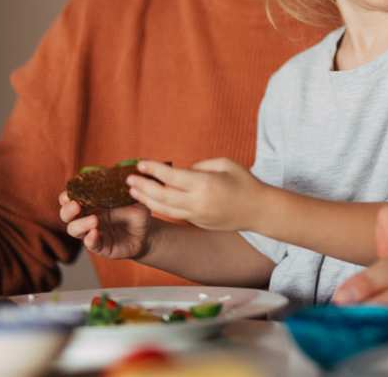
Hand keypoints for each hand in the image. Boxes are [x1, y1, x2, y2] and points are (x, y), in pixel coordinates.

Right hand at [59, 190, 152, 258]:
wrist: (146, 234)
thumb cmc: (136, 213)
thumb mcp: (133, 199)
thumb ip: (127, 190)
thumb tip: (126, 178)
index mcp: (91, 203)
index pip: (70, 199)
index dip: (66, 196)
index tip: (69, 192)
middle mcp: (87, 217)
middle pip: (66, 215)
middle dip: (67, 210)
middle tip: (76, 205)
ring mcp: (91, 232)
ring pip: (74, 230)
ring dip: (80, 224)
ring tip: (94, 220)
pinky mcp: (100, 246)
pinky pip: (90, 244)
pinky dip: (90, 239)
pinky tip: (95, 233)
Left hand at [126, 158, 265, 230]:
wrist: (259, 211)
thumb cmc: (244, 182)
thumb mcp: (225, 164)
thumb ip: (200, 166)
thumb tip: (182, 172)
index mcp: (205, 184)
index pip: (171, 177)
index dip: (153, 170)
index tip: (141, 164)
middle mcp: (198, 203)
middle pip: (162, 196)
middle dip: (143, 187)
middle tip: (128, 180)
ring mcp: (198, 216)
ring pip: (165, 209)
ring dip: (147, 200)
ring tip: (133, 192)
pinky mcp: (198, 223)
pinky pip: (175, 215)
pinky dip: (161, 207)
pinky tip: (152, 201)